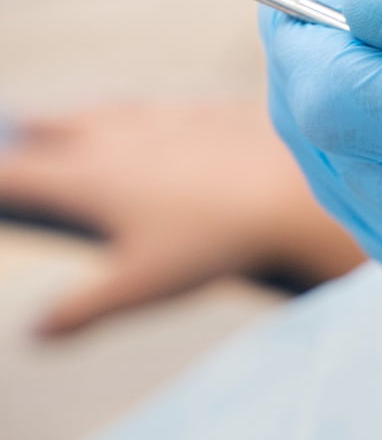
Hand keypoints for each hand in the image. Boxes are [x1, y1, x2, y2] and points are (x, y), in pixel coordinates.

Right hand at [0, 101, 362, 337]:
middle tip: (13, 135)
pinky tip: (151, 119)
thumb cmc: (216, 242)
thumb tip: (36, 332)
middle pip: (52, 128)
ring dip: (78, 117)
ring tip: (62, 122)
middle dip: (25, 136)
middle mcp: (117, 138)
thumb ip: (82, 310)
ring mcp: (164, 119)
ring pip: (106, 111)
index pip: (13, 174)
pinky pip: (163, 108)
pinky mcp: (207, 112)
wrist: (296, 193)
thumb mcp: (141, 286)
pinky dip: (143, 115)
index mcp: (87, 179)